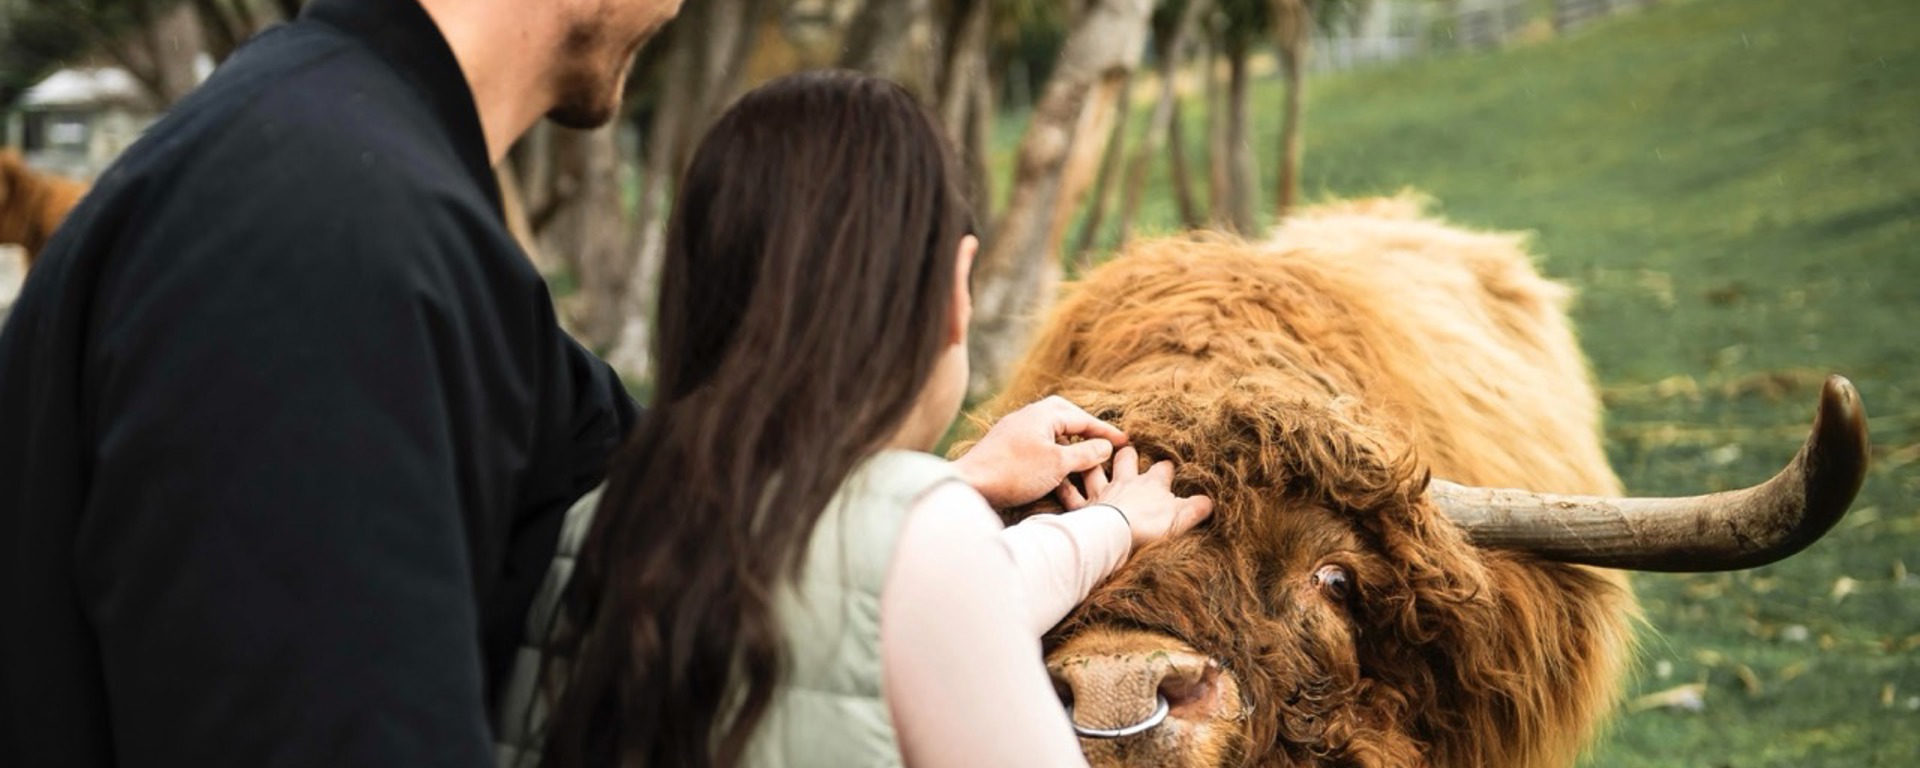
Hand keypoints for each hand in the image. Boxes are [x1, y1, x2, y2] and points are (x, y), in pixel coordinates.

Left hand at [953, 396, 1129, 508]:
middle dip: (1086, 433)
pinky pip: (1037, 450)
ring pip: (1051, 437)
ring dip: (1070, 452)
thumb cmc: (1014, 472)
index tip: (1125, 441)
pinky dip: (1053, 461)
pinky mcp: (1006, 450)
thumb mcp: (1058, 464)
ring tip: (1085, 467)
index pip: (1083, 418)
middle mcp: (1028, 417)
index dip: (1106, 432)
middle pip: (1066, 419)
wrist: (969, 486)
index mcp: (1042, 414)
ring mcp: (1015, 433)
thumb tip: (1105, 446)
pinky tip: (1058, 476)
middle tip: (1103, 445)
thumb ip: (1086, 453)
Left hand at [1058, 446, 1212, 549]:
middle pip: (1125, 459)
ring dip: (1091, 461)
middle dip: (1126, 453)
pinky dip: (1064, 487)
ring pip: (1094, 469)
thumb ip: (1196, 509)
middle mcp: (1125, 482)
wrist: (1116, 535)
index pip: (1162, 468)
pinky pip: (1070, 494)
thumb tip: (1210, 502)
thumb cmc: (1149, 526)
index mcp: (1151, 484)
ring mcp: (1101, 493)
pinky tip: (1059, 481)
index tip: (1168, 465)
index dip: (1166, 466)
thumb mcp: (1181, 518)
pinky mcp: (1082, 508)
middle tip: (1126, 448)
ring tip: (1089, 454)